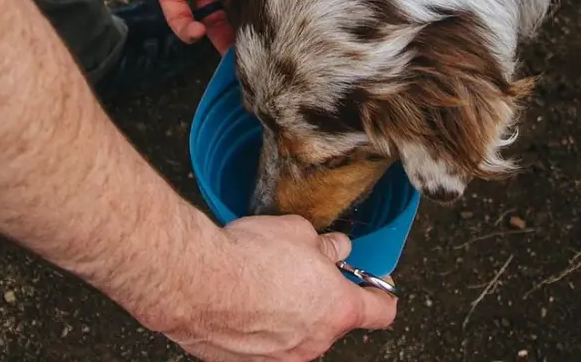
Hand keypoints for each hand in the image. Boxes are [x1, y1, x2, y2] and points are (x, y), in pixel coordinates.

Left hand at [118, 0, 264, 52]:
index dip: (266, 9)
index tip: (280, 29)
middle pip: (238, 13)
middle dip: (248, 33)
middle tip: (261, 53)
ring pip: (212, 23)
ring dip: (222, 41)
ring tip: (233, 56)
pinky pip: (178, 19)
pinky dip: (187, 32)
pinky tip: (199, 33)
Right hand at [166, 215, 397, 360]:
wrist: (198, 283)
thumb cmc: (250, 258)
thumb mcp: (299, 232)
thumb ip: (325, 246)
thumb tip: (335, 249)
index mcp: (337, 308)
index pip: (380, 311)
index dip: (381, 293)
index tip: (378, 285)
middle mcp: (315, 342)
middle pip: (332, 319)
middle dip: (321, 294)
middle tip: (301, 265)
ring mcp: (282, 358)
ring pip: (297, 331)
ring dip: (289, 309)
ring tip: (264, 278)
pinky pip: (264, 341)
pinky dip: (260, 322)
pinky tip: (242, 296)